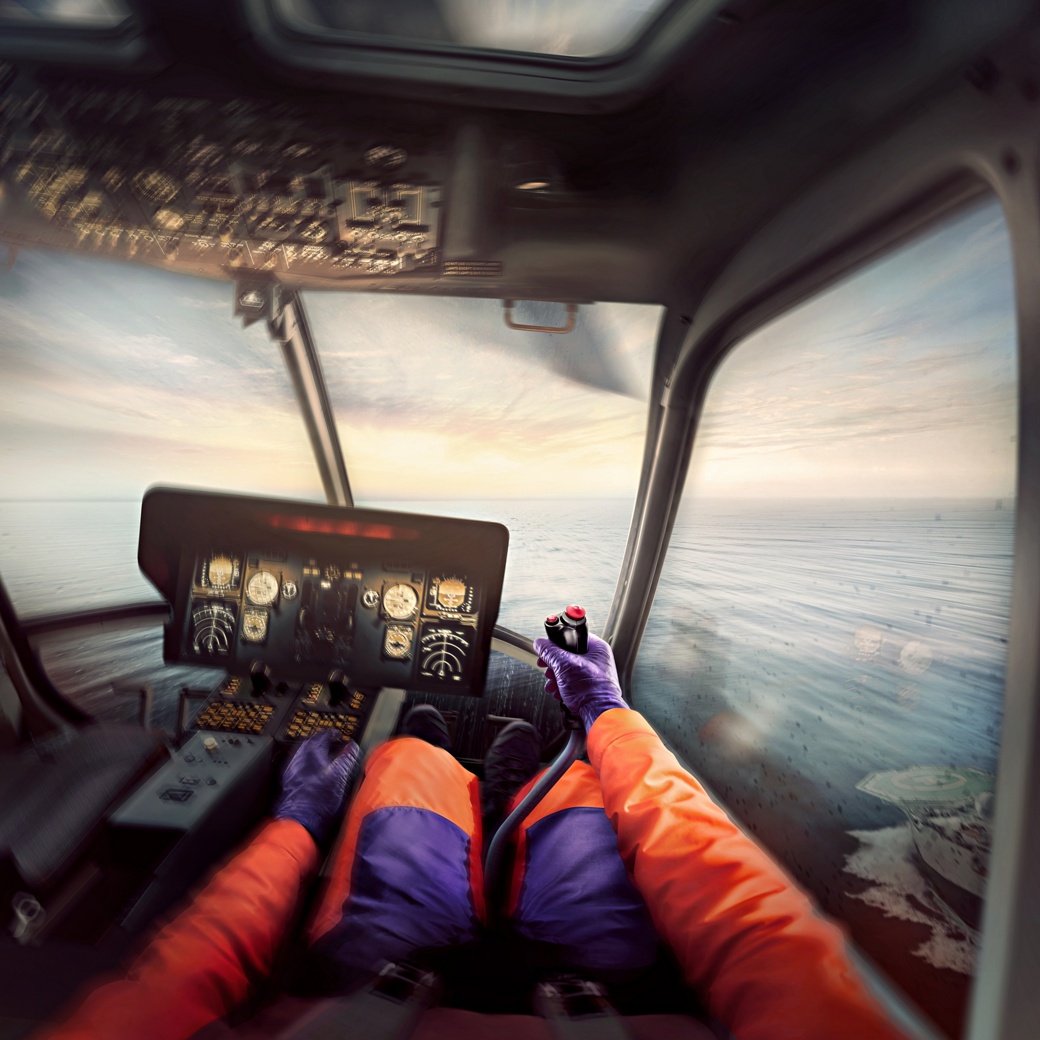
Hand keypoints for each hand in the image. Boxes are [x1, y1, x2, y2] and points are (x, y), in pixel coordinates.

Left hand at [273, 730, 360, 845]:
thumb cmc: (318, 801)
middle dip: (323, 742)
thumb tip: (352, 747)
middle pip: (311, 743)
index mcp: (310, 752)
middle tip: (334, 744)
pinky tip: (317, 774)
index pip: (323, 735)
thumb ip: (347, 758)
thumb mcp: (340, 776)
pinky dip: (310, 765)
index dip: (334, 734)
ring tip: (327, 759)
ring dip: (316, 753)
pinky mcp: (289, 784)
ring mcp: (291, 771)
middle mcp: (298, 759)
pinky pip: (300, 766)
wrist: (299, 824)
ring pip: (304, 755)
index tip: (340, 736)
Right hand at [533, 632, 628, 732]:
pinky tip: (558, 692)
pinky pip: (573, 681)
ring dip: (556, 677)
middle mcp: (598, 659)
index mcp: (597, 648)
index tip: (546, 649)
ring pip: (569, 669)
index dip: (557, 643)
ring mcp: (595, 674)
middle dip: (554, 665)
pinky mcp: (591, 687)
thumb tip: (540, 644)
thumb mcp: (564, 666)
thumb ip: (550, 652)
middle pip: (568, 655)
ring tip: (552, 684)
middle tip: (547, 669)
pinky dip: (563, 686)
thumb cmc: (591, 690)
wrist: (599, 714)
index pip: (573, 637)